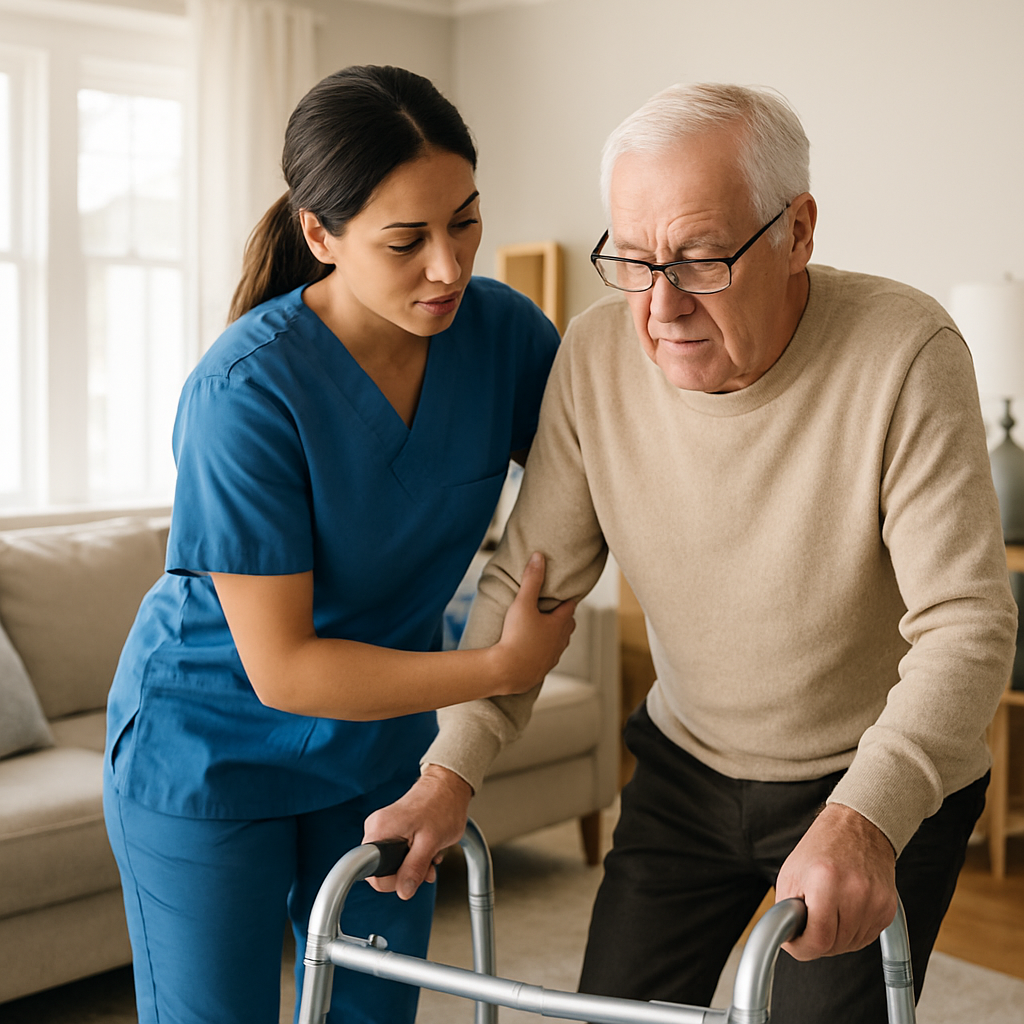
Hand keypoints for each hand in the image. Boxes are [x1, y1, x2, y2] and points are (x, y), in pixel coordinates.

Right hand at [362, 764, 472, 899]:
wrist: (449, 784)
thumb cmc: (442, 805)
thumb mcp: (430, 842)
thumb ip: (414, 868)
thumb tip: (404, 892)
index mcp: (380, 830)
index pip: (372, 873)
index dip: (393, 882)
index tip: (410, 878)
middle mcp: (378, 828)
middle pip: (384, 868)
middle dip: (408, 873)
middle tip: (427, 866)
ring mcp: (386, 827)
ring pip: (394, 861)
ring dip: (415, 865)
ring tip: (432, 855)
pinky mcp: (394, 827)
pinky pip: (399, 851)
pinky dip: (415, 855)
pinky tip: (430, 849)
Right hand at [492, 552, 575, 694]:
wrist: (507, 671)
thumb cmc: (516, 637)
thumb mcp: (522, 604)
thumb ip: (531, 580)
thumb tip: (538, 557)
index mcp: (559, 624)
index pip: (570, 607)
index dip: (567, 599)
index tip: (563, 594)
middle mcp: (560, 642)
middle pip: (568, 626)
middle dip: (563, 617)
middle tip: (553, 609)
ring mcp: (552, 658)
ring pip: (559, 643)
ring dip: (554, 636)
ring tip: (543, 629)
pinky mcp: (541, 671)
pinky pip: (547, 658)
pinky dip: (543, 652)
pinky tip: (533, 651)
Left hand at [775, 803, 897, 960]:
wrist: (857, 827)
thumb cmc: (821, 848)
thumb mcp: (791, 874)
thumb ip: (786, 910)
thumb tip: (790, 940)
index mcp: (826, 881)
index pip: (818, 939)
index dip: (801, 947)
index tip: (794, 943)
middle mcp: (855, 892)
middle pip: (834, 946)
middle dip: (816, 940)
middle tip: (808, 919)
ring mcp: (875, 902)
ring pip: (851, 945)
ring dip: (835, 937)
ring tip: (827, 909)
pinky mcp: (887, 909)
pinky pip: (866, 938)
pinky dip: (851, 931)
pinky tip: (844, 910)